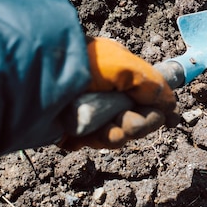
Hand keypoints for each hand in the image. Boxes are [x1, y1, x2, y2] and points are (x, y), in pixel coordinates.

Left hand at [60, 37, 179, 149]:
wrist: (34, 79)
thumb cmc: (80, 64)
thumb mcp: (124, 66)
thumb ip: (152, 84)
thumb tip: (172, 105)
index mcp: (121, 72)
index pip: (151, 95)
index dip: (158, 108)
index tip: (170, 117)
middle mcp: (109, 91)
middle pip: (140, 119)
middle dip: (135, 124)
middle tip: (121, 120)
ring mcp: (92, 111)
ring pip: (119, 135)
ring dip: (112, 134)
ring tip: (97, 126)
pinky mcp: (75, 129)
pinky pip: (95, 142)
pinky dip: (91, 140)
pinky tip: (80, 133)